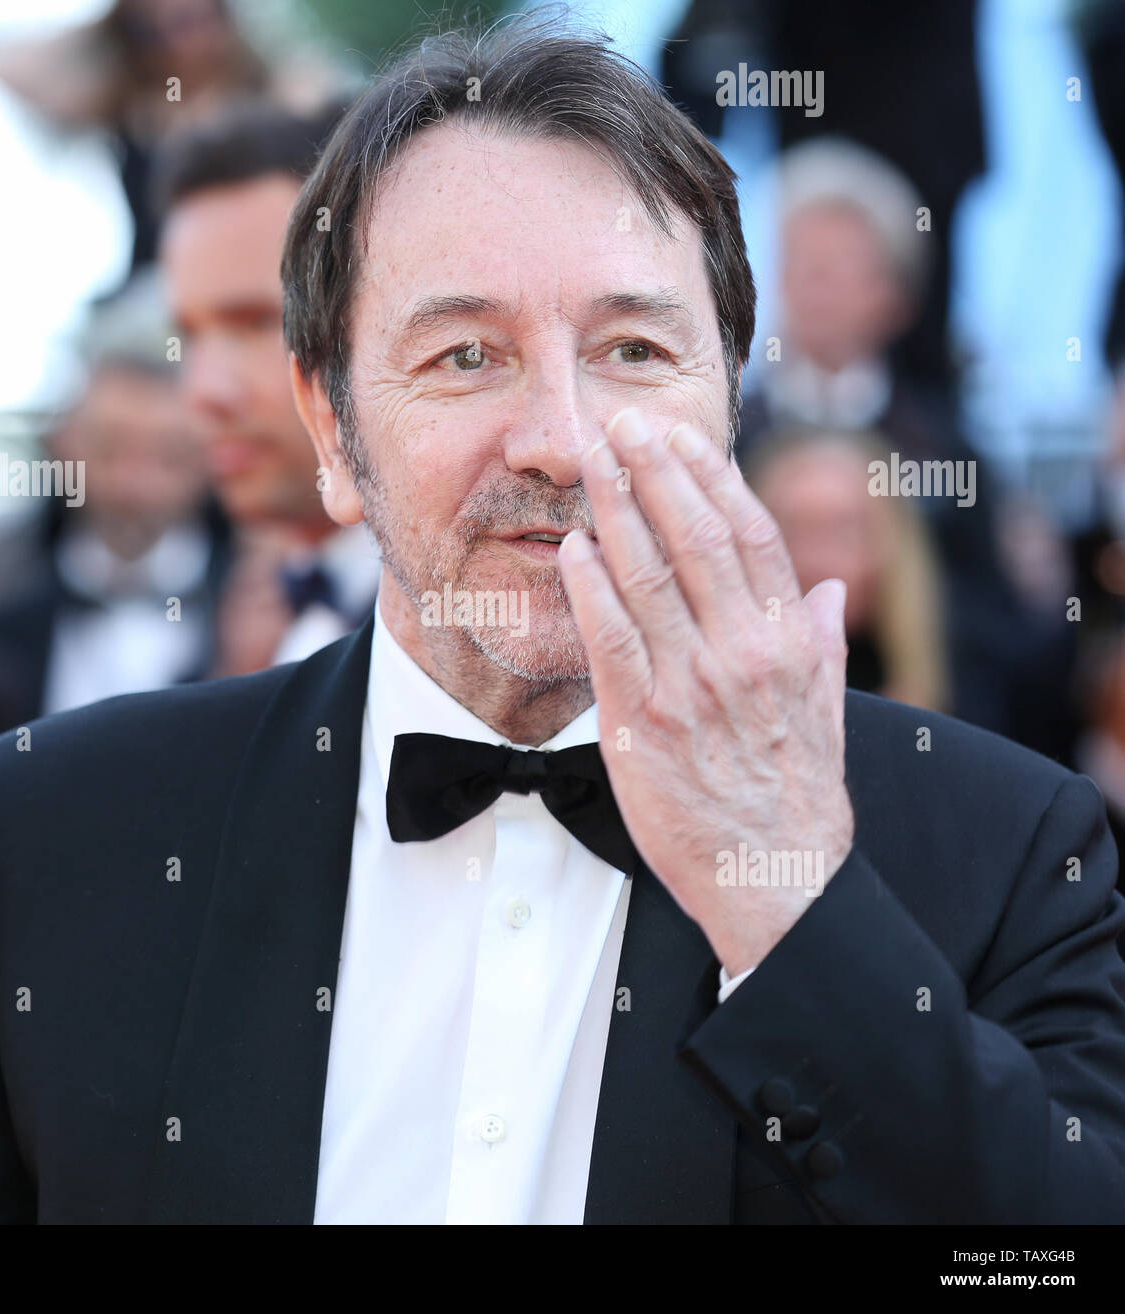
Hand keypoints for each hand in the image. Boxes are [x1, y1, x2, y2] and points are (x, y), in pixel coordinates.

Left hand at [557, 408, 853, 975]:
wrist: (777, 882)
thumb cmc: (796, 797)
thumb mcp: (828, 714)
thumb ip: (818, 643)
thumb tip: (823, 587)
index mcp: (788, 644)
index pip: (752, 537)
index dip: (713, 478)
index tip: (685, 435)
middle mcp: (743, 653)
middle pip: (697, 540)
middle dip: (657, 472)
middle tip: (622, 422)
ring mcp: (692, 686)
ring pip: (650, 578)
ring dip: (617, 511)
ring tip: (591, 461)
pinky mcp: (645, 724)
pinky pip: (612, 641)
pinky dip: (591, 588)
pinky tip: (574, 547)